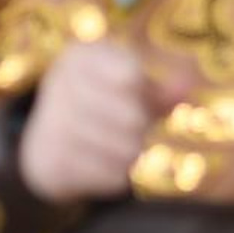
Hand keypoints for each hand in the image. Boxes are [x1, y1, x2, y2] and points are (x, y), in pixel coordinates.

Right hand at [18, 41, 158, 203]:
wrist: (47, 140)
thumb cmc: (100, 103)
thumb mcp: (126, 86)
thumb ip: (158, 89)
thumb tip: (186, 89)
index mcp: (81, 57)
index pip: (130, 76)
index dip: (144, 92)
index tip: (137, 94)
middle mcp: (61, 84)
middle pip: (132, 117)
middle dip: (142, 128)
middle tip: (135, 129)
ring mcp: (52, 123)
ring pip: (125, 150)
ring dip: (132, 153)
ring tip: (122, 146)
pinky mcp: (52, 161)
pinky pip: (110, 175)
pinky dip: (117, 175)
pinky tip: (105, 164)